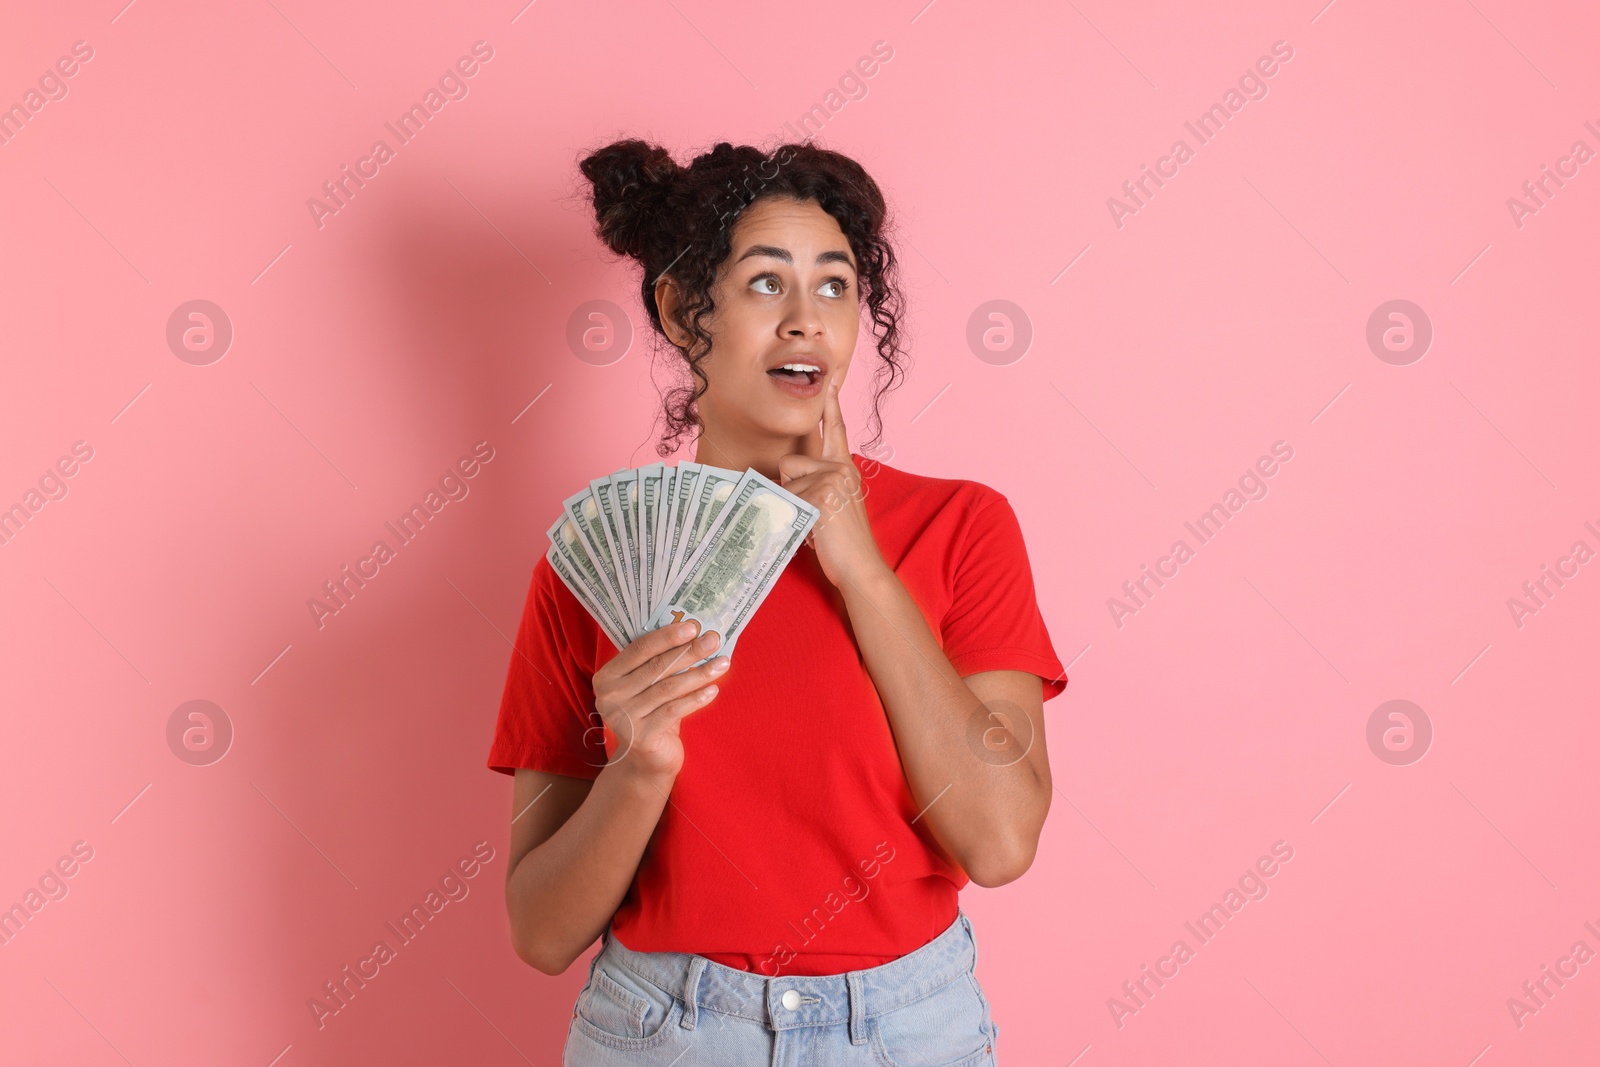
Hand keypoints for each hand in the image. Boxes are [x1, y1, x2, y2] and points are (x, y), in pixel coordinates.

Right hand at [591, 621, 728, 782]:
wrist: (646, 761)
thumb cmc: (651, 714)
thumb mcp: (648, 686)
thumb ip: (658, 662)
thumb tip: (694, 634)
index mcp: (606, 677)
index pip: (639, 649)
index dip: (667, 636)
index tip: (693, 626)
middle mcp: (609, 697)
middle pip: (656, 667)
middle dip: (689, 651)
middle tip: (713, 639)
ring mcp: (623, 718)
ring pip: (668, 688)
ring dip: (699, 673)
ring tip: (722, 663)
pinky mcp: (640, 737)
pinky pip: (674, 711)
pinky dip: (696, 699)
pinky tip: (714, 690)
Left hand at [777, 376, 888, 588]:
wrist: (860, 566)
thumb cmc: (843, 541)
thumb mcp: (833, 504)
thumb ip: (817, 485)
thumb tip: (787, 481)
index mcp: (844, 468)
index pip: (835, 430)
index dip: (830, 405)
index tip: (828, 380)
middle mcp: (840, 468)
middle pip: (790, 464)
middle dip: (791, 490)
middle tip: (815, 517)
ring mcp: (832, 479)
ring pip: (785, 482)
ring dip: (792, 506)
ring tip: (816, 524)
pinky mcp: (822, 494)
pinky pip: (788, 500)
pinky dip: (796, 518)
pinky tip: (818, 531)